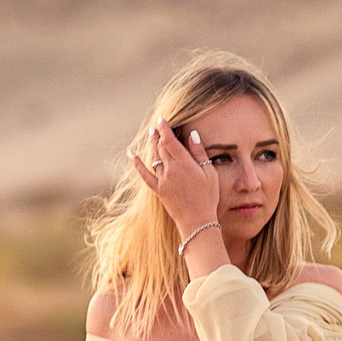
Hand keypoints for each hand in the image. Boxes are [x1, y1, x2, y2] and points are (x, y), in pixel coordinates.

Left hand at [126, 122, 218, 238]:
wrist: (197, 221)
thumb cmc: (208, 197)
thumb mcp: (210, 173)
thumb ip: (200, 153)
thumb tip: (192, 135)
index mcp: (184, 164)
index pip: (171, 141)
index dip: (165, 128)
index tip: (161, 119)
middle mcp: (171, 170)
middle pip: (161, 147)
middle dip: (158, 135)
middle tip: (156, 126)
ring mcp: (163, 180)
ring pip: (154, 158)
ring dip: (151, 145)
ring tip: (151, 135)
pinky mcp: (158, 190)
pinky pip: (145, 175)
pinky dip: (137, 164)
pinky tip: (131, 154)